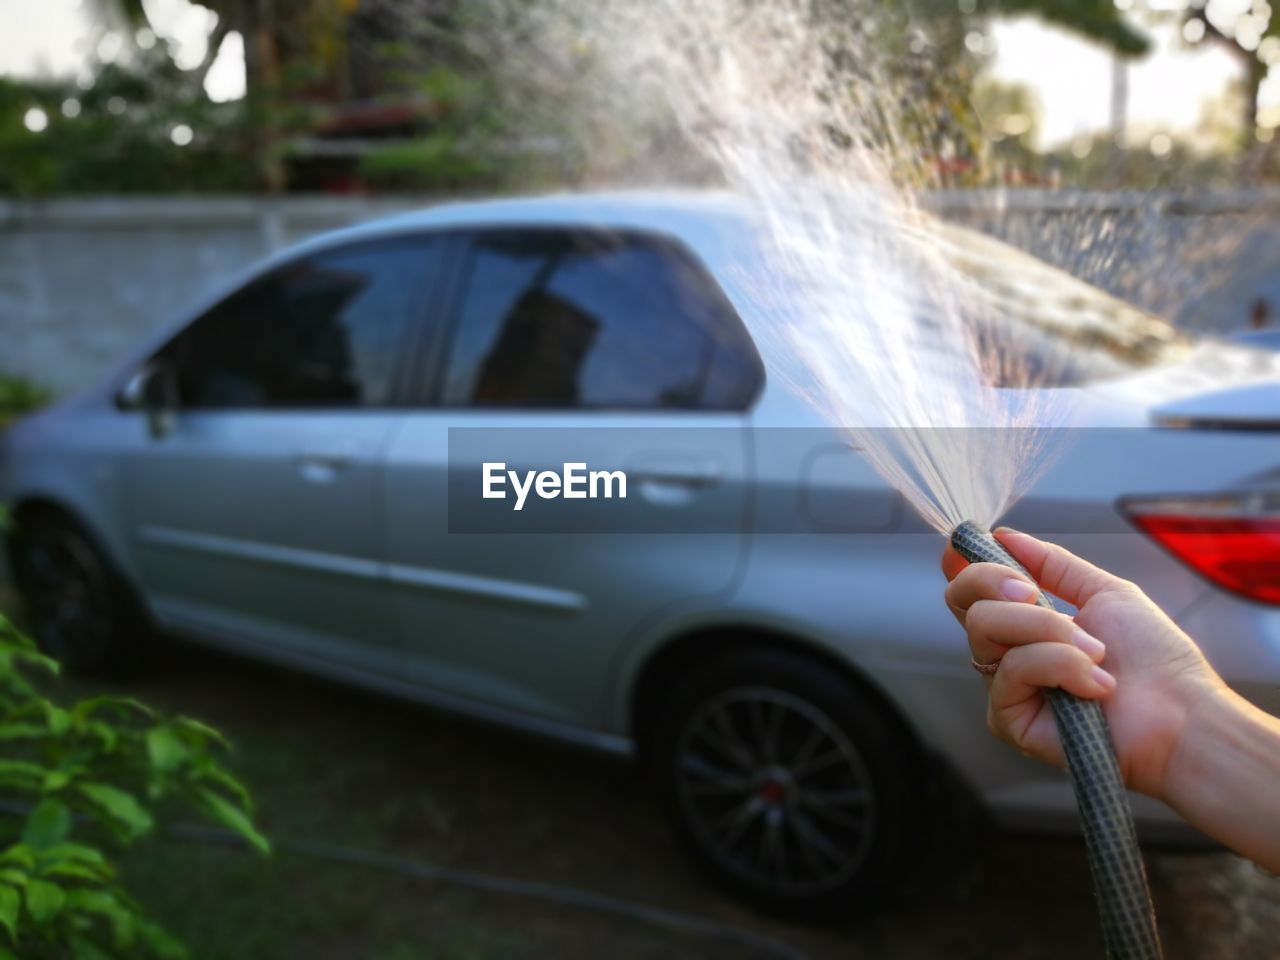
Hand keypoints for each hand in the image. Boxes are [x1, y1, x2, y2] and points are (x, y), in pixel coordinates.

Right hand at [941, 527, 1223, 800]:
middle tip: (1035, 594)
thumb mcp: (1104, 592)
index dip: (965, 565)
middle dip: (998, 581)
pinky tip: (1095, 686)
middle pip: (963, 600)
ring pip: (985, 627)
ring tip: (1096, 653)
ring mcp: (1005, 687)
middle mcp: (1006, 654)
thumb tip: (1003, 534)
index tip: (980, 542)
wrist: (1181, 713)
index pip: (971, 591)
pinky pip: (1012, 669)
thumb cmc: (1154, 658)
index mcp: (1025, 625)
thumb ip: (1052, 563)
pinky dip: (1058, 665)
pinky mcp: (1008, 720)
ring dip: (1048, 629)